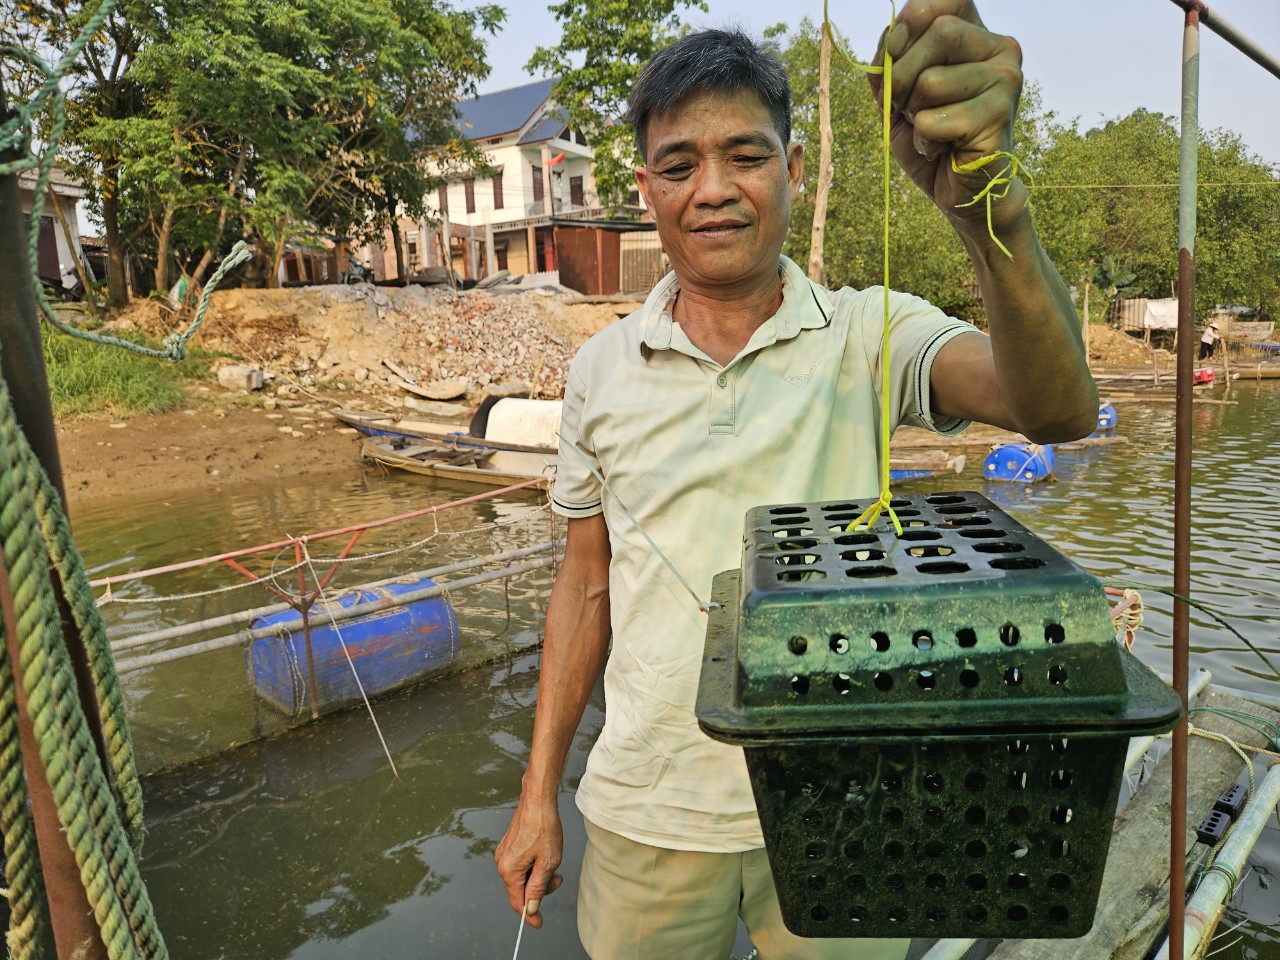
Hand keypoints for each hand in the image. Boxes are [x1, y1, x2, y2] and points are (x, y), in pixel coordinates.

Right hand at [495, 792, 564, 928]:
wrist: (537, 801)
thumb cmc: (543, 828)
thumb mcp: (547, 863)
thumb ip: (537, 888)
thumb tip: (531, 908)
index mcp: (509, 871)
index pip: (518, 903)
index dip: (530, 915)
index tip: (540, 923)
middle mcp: (502, 864)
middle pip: (521, 890)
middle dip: (540, 889)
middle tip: (558, 877)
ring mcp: (504, 854)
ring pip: (522, 877)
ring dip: (538, 876)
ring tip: (553, 860)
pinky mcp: (508, 846)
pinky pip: (521, 865)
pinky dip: (534, 866)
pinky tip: (544, 853)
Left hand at [867, 0, 1025, 234]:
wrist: (958, 189)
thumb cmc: (930, 135)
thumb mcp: (898, 91)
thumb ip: (891, 58)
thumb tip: (892, 34)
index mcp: (978, 34)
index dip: (911, 19)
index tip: (896, 50)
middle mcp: (1001, 49)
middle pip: (939, 31)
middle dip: (902, 74)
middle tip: (904, 106)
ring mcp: (1006, 81)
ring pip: (931, 80)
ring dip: (914, 113)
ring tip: (930, 130)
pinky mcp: (999, 117)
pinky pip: (934, 121)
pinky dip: (924, 141)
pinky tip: (943, 149)